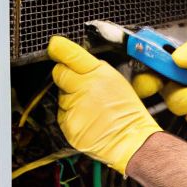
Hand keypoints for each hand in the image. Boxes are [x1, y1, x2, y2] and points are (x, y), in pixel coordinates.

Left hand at [48, 36, 162, 174]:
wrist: (132, 140)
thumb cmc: (126, 111)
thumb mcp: (116, 80)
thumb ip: (93, 69)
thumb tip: (72, 60)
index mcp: (99, 74)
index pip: (72, 55)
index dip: (60, 49)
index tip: (54, 46)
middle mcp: (85, 88)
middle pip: (59, 73)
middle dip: (66, 77)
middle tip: (81, 87)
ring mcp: (76, 107)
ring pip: (61, 96)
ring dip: (70, 99)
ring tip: (90, 108)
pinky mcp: (69, 125)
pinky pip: (62, 115)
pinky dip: (71, 117)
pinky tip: (87, 120)